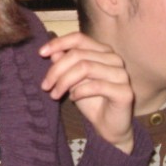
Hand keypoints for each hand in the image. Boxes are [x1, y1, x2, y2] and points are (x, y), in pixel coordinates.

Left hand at [39, 32, 134, 153]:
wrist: (108, 127)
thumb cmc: (91, 101)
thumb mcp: (72, 80)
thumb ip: (65, 63)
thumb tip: (52, 51)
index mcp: (103, 51)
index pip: (79, 38)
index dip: (59, 43)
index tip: (41, 53)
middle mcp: (114, 59)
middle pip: (78, 54)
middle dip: (57, 70)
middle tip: (45, 86)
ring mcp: (121, 74)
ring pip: (85, 67)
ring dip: (64, 82)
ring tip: (55, 94)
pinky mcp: (125, 92)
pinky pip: (96, 86)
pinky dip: (79, 92)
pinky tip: (73, 98)